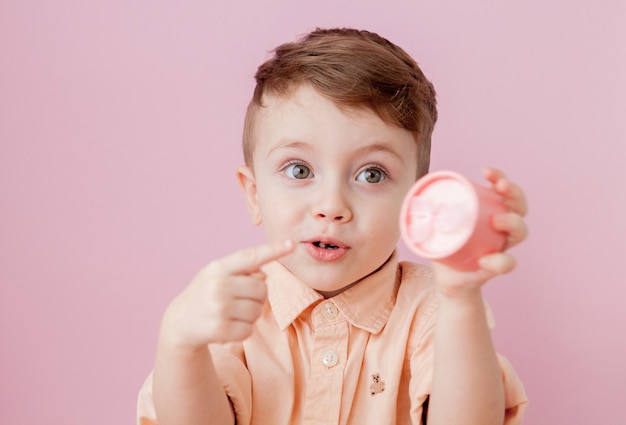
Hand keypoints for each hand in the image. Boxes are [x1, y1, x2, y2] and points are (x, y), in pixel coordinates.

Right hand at [161, 240, 294, 348]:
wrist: (180, 321)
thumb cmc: (207, 293)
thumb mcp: (218, 274)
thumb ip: (242, 270)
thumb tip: (263, 276)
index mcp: (218, 267)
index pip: (250, 256)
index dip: (272, 250)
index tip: (291, 244)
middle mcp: (218, 285)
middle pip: (262, 290)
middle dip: (257, 298)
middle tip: (242, 301)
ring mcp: (218, 308)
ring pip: (257, 312)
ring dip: (250, 315)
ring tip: (233, 313)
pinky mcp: (219, 330)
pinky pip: (249, 330)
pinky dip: (243, 330)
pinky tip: (228, 327)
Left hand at [432, 167, 528, 297]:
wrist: (450, 280)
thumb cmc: (446, 247)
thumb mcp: (435, 226)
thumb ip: (426, 213)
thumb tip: (411, 199)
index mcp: (491, 212)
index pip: (504, 191)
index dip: (500, 177)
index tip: (486, 171)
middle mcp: (502, 229)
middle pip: (519, 208)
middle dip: (514, 194)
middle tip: (500, 188)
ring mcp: (502, 246)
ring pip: (520, 233)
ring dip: (513, 223)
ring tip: (496, 221)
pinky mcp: (495, 267)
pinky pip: (506, 264)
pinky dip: (498, 261)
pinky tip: (485, 259)